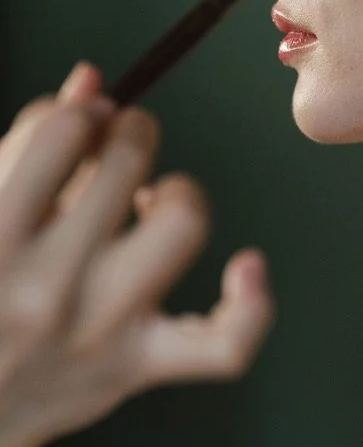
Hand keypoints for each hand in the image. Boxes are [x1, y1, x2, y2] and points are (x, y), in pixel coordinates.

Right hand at [0, 61, 274, 446]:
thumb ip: (27, 146)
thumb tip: (93, 80)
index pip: (63, 130)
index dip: (79, 115)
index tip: (81, 125)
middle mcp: (47, 284)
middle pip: (127, 163)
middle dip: (130, 133)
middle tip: (119, 146)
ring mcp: (100, 328)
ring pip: (182, 224)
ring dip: (177, 193)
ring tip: (151, 200)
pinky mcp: (138, 366)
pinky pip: (222, 345)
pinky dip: (250, 307)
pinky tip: (249, 266)